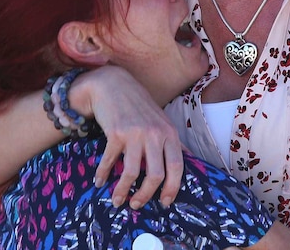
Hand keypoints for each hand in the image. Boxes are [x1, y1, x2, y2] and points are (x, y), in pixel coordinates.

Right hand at [70, 66, 184, 208]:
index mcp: (169, 133)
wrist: (113, 84)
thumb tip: (190, 161)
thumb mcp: (161, 121)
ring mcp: (135, 133)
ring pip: (131, 173)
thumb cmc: (139, 106)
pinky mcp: (115, 133)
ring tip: (117, 201)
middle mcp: (155, 134)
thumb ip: (173, 141)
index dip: (172, 188)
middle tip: (137, 205)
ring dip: (123, 191)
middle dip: (146, 195)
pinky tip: (99, 181)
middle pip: (155, 175)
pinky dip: (103, 174)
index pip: (177, 167)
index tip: (165, 202)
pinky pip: (109, 161)